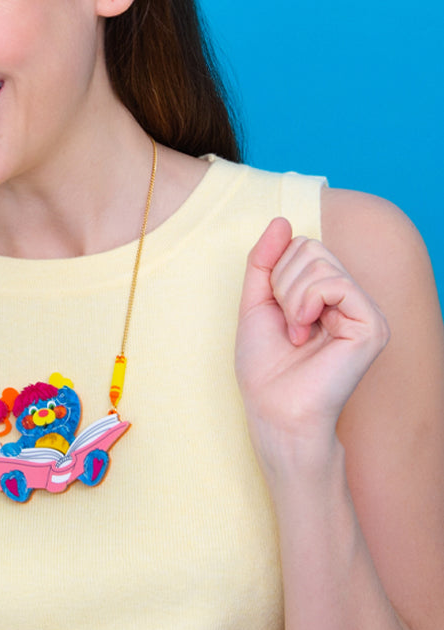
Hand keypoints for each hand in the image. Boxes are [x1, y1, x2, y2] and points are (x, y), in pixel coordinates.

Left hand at [235, 217, 389, 477]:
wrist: (274, 410)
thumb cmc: (265, 366)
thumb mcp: (255, 301)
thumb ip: (265, 260)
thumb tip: (281, 220)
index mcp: (328, 293)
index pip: (302, 245)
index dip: (275, 271)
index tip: (275, 310)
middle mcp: (352, 299)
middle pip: (311, 247)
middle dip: (282, 282)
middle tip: (286, 322)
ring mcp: (366, 311)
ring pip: (320, 262)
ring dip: (291, 296)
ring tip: (295, 332)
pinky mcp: (373, 325)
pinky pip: (336, 283)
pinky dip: (306, 302)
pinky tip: (305, 332)